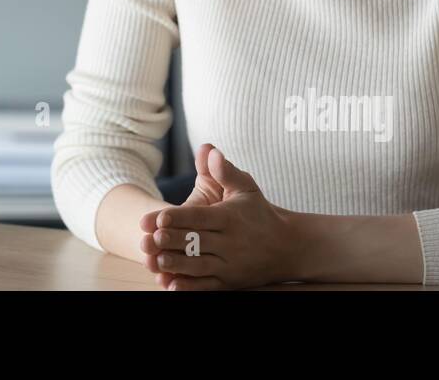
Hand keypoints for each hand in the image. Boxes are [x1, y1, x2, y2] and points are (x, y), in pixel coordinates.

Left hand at [138, 144, 297, 289]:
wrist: (289, 247)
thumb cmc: (261, 213)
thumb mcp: (247, 188)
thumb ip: (225, 171)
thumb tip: (209, 150)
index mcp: (230, 218)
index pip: (200, 218)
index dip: (178, 217)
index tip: (159, 217)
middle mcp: (231, 243)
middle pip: (197, 242)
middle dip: (173, 241)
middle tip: (149, 239)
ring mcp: (230, 265)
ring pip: (199, 267)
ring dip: (177, 265)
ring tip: (156, 261)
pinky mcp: (230, 283)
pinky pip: (207, 287)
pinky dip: (189, 288)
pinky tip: (171, 286)